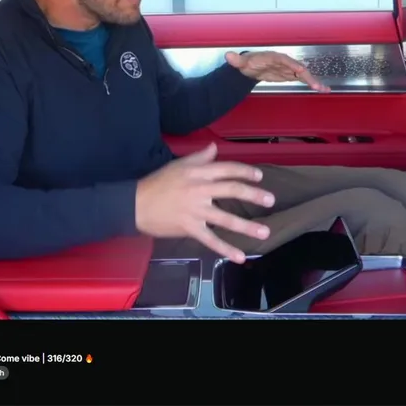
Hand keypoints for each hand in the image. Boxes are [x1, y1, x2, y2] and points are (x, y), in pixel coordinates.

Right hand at [135, 143, 273, 261]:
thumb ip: (199, 157)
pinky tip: (240, 257)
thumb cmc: (157, 182)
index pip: (227, 169)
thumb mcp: (177, 164)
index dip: (245, 171)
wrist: (135, 204)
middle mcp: (200, 190)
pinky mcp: (190, 228)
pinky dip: (226, 249)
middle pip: (232, 190)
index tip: (259, 176)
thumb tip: (214, 148)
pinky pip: (211, 240)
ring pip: (226, 219)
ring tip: (265, 232)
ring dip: (247, 226)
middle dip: (254, 195)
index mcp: (198, 172)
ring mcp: (196, 211)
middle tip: (270, 200)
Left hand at [226, 51, 330, 91]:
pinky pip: (303, 79)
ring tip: (324, 89)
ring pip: (303, 74)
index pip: (284, 60)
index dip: (292, 64)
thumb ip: (236, 61)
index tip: (300, 70)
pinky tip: (323, 89)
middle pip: (298, 68)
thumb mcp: (241, 63)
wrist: (251, 67)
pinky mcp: (291, 75)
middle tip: (316, 85)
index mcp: (273, 57)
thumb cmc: (247, 63)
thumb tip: (228, 56)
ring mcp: (289, 69)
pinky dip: (313, 83)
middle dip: (307, 76)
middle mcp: (284, 62)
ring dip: (314, 81)